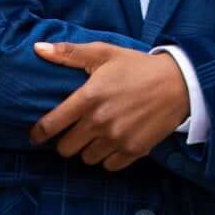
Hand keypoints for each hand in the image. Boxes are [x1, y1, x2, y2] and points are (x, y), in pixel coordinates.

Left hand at [30, 41, 190, 167]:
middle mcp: (100, 121)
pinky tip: (114, 143)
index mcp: (88, 98)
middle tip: (75, 132)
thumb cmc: (138, 67)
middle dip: (67, 142)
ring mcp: (117, 138)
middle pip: (66, 149)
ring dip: (88, 150)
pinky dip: (108, 158)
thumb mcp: (104, 53)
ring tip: (98, 136)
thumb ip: (69, 53)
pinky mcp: (133, 150)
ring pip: (87, 159)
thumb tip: (37, 48)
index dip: (38, 134)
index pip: (51, 125)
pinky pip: (109, 166)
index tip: (35, 136)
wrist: (178, 83)